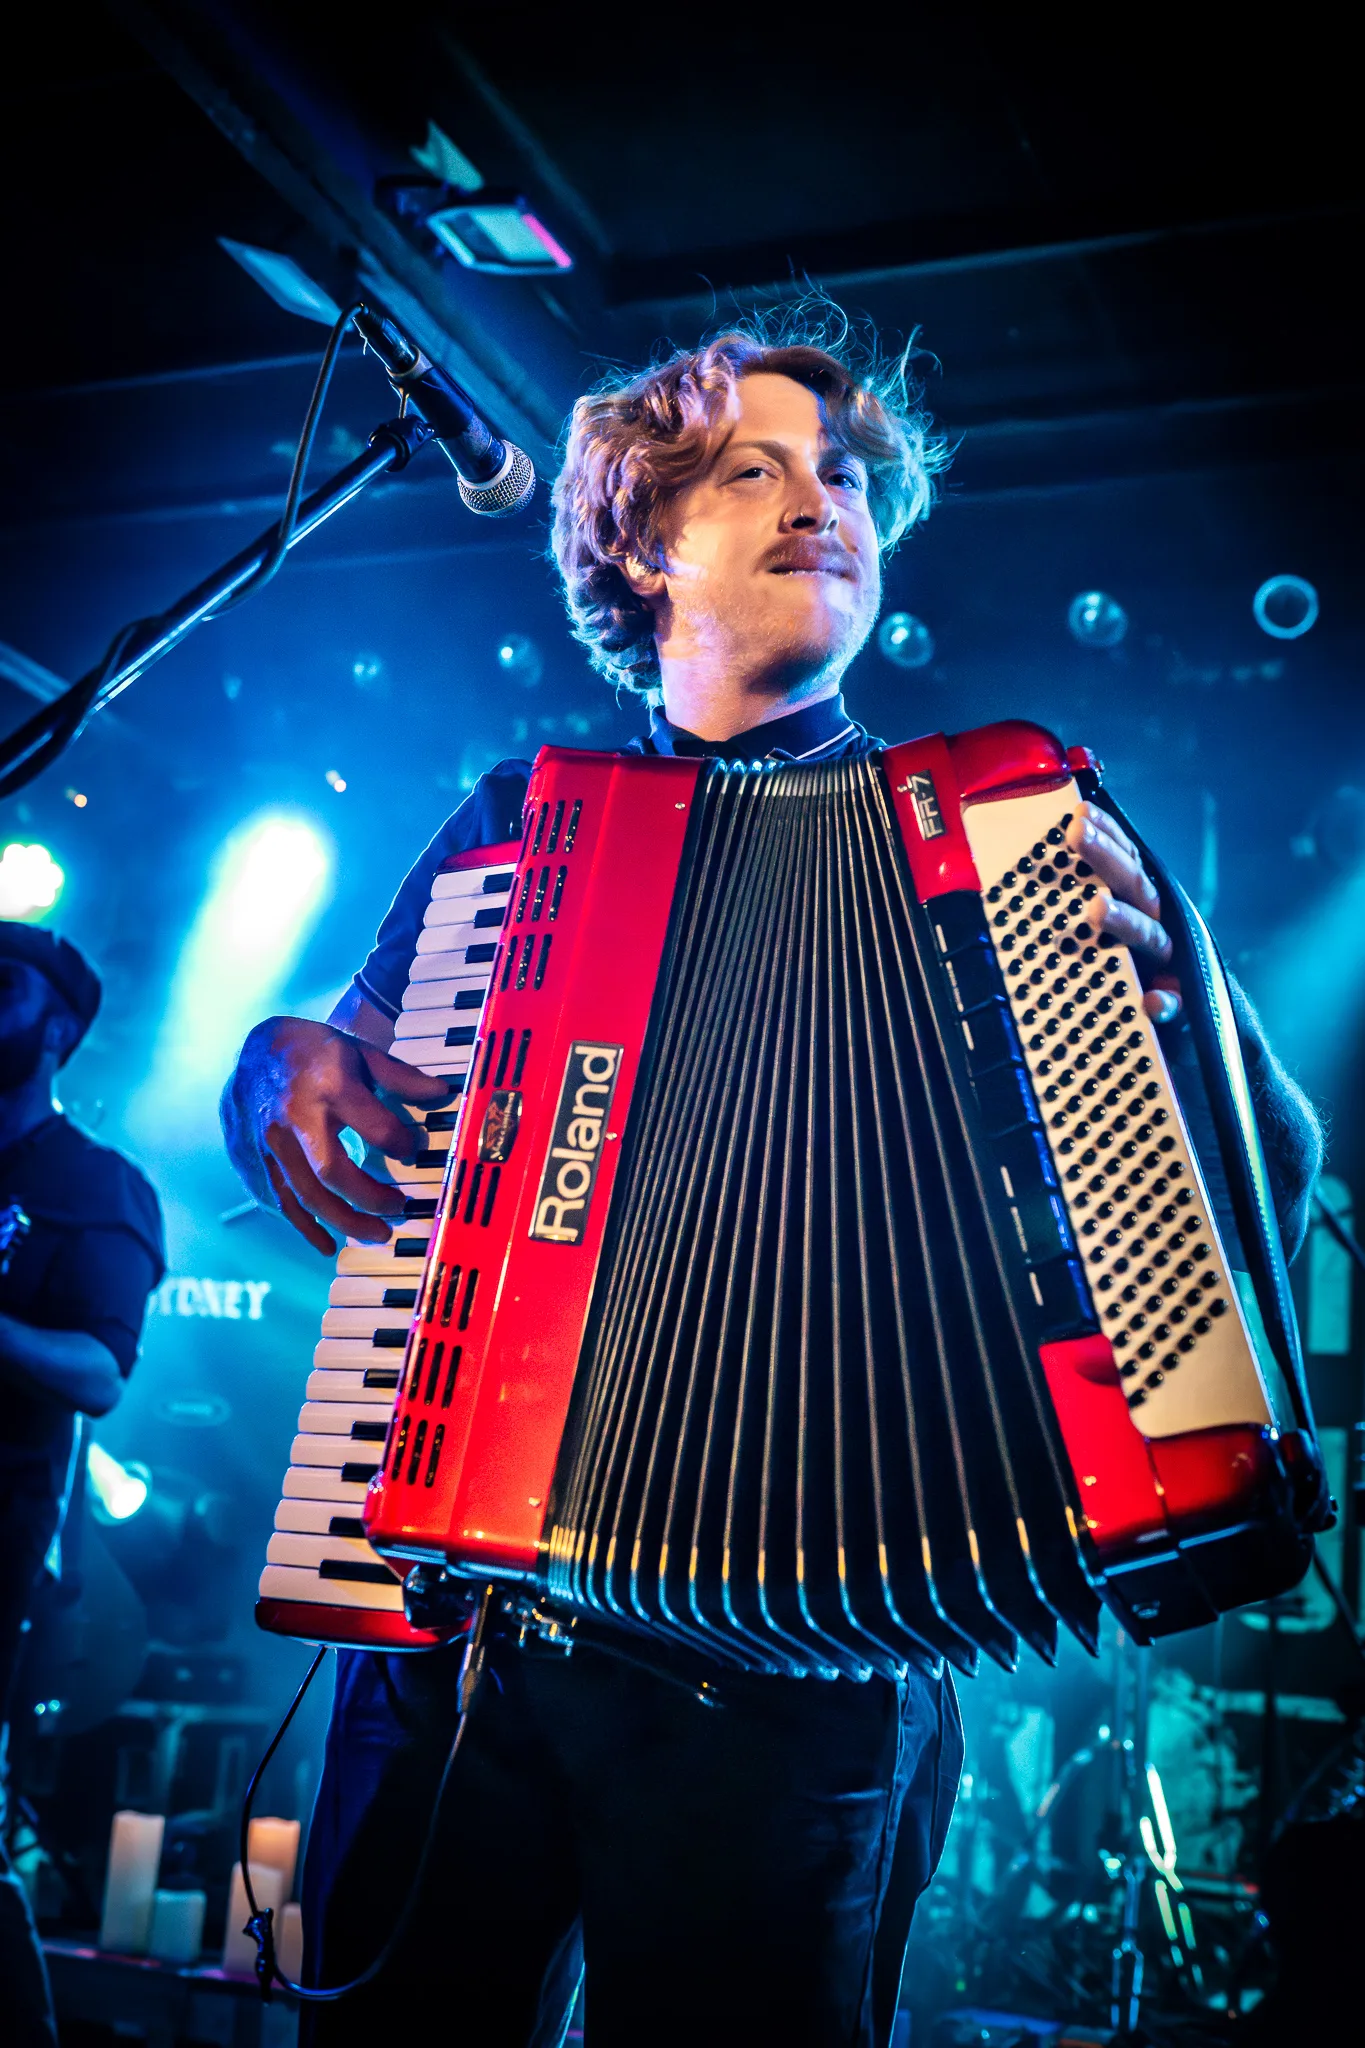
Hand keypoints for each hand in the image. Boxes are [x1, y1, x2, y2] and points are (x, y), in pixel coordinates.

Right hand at [221, 1016, 452, 1254]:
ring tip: (377, 1234)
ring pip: (305, 1195)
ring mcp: (270, 1142)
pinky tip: (326, 1242)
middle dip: (370, 1200)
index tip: (412, 1151)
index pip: (376, 1128)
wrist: (251, 1050)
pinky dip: (303, 1226)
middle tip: (399, 1209)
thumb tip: (441, 1093)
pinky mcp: (253, 1159)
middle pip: (333, 1173)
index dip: (402, 1144)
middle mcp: (296, 1118)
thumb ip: (399, 1077)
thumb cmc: (310, 1049)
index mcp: (329, 1086)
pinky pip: (279, 1200)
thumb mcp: (358, 1051)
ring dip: (344, 1221)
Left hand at [1064, 803, 1181, 1023]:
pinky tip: (1152, 1003)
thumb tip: (1027, 873)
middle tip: (1076, 833)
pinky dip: (1164, 1001)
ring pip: (1148, 934)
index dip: (1108, 835)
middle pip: (1133, 885)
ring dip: (1124, 920)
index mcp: (1138, 903)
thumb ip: (1077, 902)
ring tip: (1097, 908)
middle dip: (1105, 858)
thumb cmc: (1124, 966)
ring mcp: (1165, 960)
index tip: (1080, 812)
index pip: (1126, 860)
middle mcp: (1154, 923)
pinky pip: (1172, 1001)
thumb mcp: (1100, 931)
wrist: (1169, 1013)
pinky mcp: (1173, 1000)